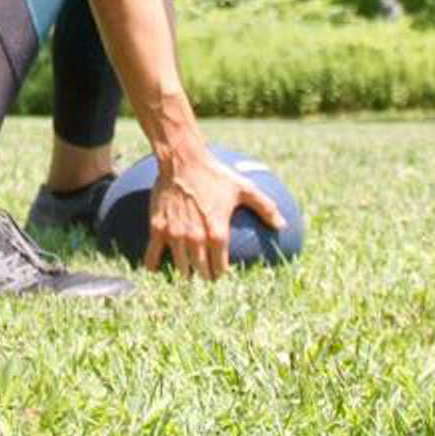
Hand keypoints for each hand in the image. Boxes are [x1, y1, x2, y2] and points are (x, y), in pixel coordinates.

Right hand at [143, 148, 286, 279]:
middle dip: (204, 277)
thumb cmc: (214, 173)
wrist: (182, 159)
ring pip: (180, 269)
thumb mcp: (244, 189)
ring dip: (184, 272)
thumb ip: (266, 208)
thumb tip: (283, 225)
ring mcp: (175, 235)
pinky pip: (152, 255)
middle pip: (200, 274)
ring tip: (186, 271)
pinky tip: (155, 267)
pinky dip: (153, 265)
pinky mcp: (158, 228)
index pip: (219, 271)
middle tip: (204, 273)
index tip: (221, 272)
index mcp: (217, 233)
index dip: (221, 274)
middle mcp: (196, 239)